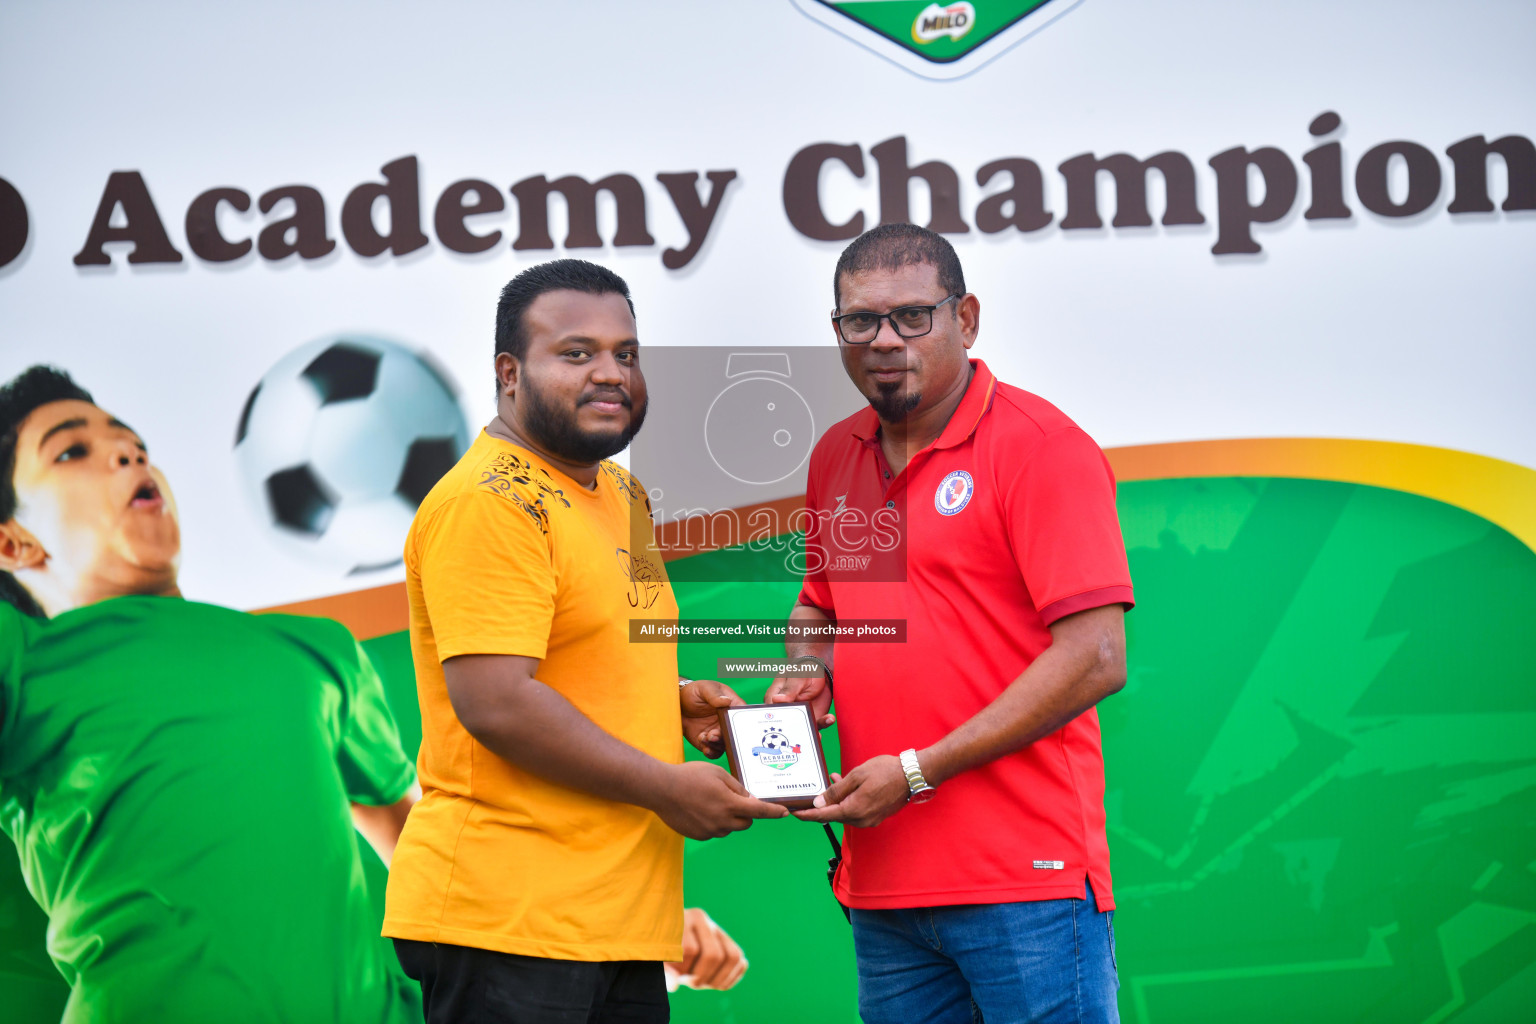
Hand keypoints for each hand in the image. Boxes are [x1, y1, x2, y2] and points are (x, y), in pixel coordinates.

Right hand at [653, 761, 788, 839]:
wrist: (661, 789)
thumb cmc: (690, 776)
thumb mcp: (717, 773)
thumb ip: (736, 788)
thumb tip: (749, 800)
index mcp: (729, 804)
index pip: (759, 811)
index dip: (774, 812)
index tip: (785, 813)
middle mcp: (722, 821)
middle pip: (746, 823)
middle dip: (745, 813)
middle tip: (733, 799)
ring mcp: (710, 831)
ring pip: (729, 828)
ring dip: (728, 818)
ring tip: (710, 801)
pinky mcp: (699, 836)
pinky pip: (715, 831)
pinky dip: (714, 822)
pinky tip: (700, 809)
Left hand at [664, 908, 747, 990]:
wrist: (661, 940)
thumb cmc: (656, 951)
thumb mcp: (655, 958)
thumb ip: (663, 971)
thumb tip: (675, 986)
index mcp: (683, 917)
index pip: (690, 950)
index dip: (683, 970)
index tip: (674, 977)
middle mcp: (704, 920)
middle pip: (714, 955)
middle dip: (701, 977)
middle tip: (689, 982)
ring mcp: (718, 931)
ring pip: (732, 957)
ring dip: (716, 979)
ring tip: (700, 982)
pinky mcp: (728, 943)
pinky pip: (741, 963)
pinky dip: (730, 979)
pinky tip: (713, 983)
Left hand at [680, 679, 743, 757]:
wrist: (678, 706)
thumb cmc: (694, 692)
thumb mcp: (704, 689)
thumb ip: (714, 695)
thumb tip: (726, 701)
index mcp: (732, 706)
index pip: (742, 716)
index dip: (739, 723)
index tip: (729, 726)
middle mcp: (728, 722)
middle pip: (734, 733)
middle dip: (725, 736)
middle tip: (713, 735)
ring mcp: (719, 733)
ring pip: (725, 744)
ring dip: (716, 745)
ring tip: (703, 737)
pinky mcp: (710, 742)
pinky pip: (715, 752)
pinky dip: (711, 752)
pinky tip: (705, 748)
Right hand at [764, 673, 834, 728]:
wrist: (819, 670)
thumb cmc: (802, 669)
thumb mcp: (796, 676)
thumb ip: (789, 689)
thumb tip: (776, 700)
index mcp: (774, 699)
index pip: (771, 714)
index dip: (776, 722)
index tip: (785, 726)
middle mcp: (786, 710)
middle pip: (786, 725)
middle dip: (794, 733)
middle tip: (802, 735)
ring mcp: (800, 715)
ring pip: (802, 728)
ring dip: (810, 732)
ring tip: (818, 734)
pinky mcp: (813, 717)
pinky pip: (818, 724)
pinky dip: (824, 723)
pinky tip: (830, 718)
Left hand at [793, 755, 908, 827]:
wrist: (913, 775)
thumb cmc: (886, 771)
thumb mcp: (856, 776)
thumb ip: (836, 791)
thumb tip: (819, 803)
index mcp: (853, 810)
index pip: (823, 815)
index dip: (807, 814)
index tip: (794, 813)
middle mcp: (861, 820)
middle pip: (833, 816)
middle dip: (821, 806)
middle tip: (808, 795)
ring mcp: (870, 820)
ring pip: (845, 812)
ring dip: (836, 801)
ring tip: (831, 782)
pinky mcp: (876, 816)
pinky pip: (856, 811)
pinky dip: (848, 801)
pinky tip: (846, 787)